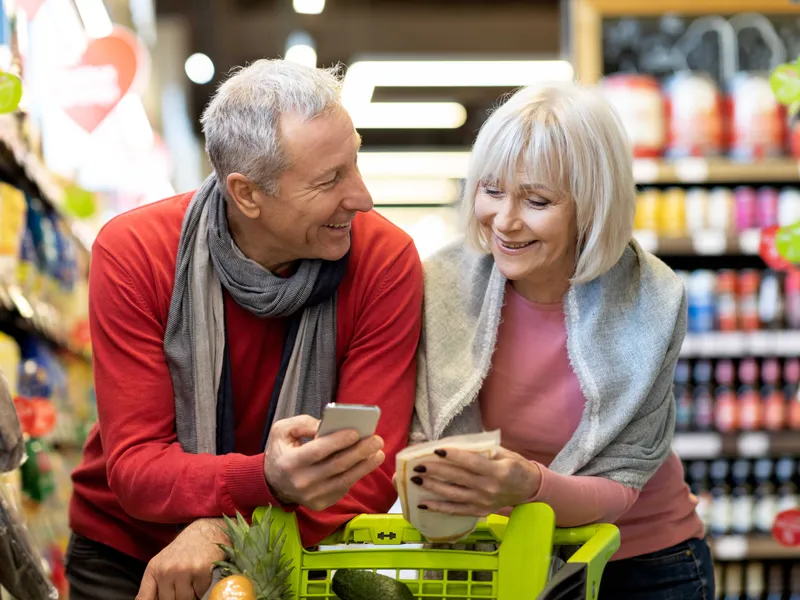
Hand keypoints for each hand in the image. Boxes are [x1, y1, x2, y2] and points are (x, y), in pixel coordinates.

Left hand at [136, 518, 226, 599]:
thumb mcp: (162, 564)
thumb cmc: (183, 551)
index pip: (144, 598)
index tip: (161, 599)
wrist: (205, 534)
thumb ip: (155, 585)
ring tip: (191, 582)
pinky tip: (200, 577)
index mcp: (154, 569)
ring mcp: (183, 571)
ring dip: (190, 595)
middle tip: (181, 587)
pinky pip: (200, 594)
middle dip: (175, 597)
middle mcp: (166, 570)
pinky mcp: (200, 572)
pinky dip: (201, 590)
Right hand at [264, 415, 385, 510]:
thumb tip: (326, 425)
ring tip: (379, 453)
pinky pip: (343, 488)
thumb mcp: (282, 430)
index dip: (338, 441)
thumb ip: (303, 423)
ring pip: (345, 480)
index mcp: (290, 462)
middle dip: (360, 452)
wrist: (272, 482)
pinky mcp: (321, 503)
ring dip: (365, 466)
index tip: (356, 432)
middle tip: (377, 439)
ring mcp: (312, 496)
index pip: (317, 451)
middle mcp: (301, 482)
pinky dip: (357, 475)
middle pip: (337, 466)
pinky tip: (367, 463)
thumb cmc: (281, 451)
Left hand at [408, 447, 540, 516]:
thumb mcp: (504, 453)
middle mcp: (489, 488)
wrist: (529, 490)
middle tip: (417, 464)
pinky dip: (438, 507)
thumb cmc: (516, 466)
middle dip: (436, 470)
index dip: (453, 456)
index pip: (471, 462)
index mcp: (497, 471)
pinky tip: (423, 503)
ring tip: (416, 479)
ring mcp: (483, 502)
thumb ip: (483, 450)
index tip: (436, 450)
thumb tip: (457, 445)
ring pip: (453, 494)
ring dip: (432, 486)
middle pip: (458, 478)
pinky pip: (456, 510)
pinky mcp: (479, 511)